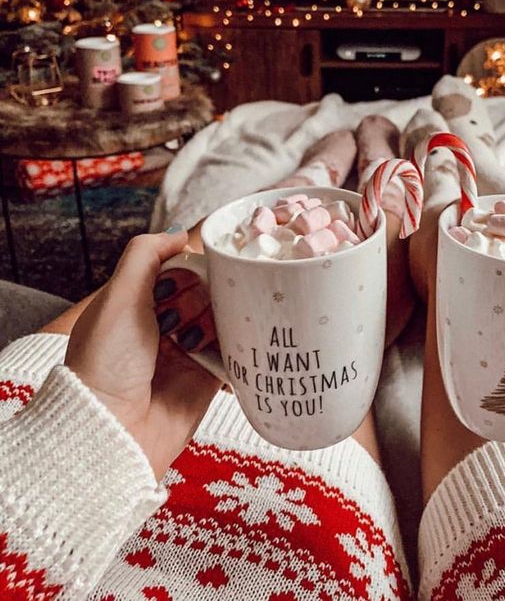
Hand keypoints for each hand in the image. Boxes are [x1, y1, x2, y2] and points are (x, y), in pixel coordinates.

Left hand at [65, 230, 220, 479]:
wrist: (115, 431)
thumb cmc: (105, 363)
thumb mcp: (117, 296)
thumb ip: (145, 254)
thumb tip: (180, 235)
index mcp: (139, 303)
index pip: (179, 266)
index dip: (185, 267)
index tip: (176, 281)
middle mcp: (165, 323)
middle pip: (206, 286)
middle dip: (198, 295)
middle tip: (175, 318)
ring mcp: (189, 348)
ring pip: (223, 312)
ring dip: (212, 319)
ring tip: (189, 341)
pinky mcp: (210, 373)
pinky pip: (236, 345)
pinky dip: (234, 341)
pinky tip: (218, 346)